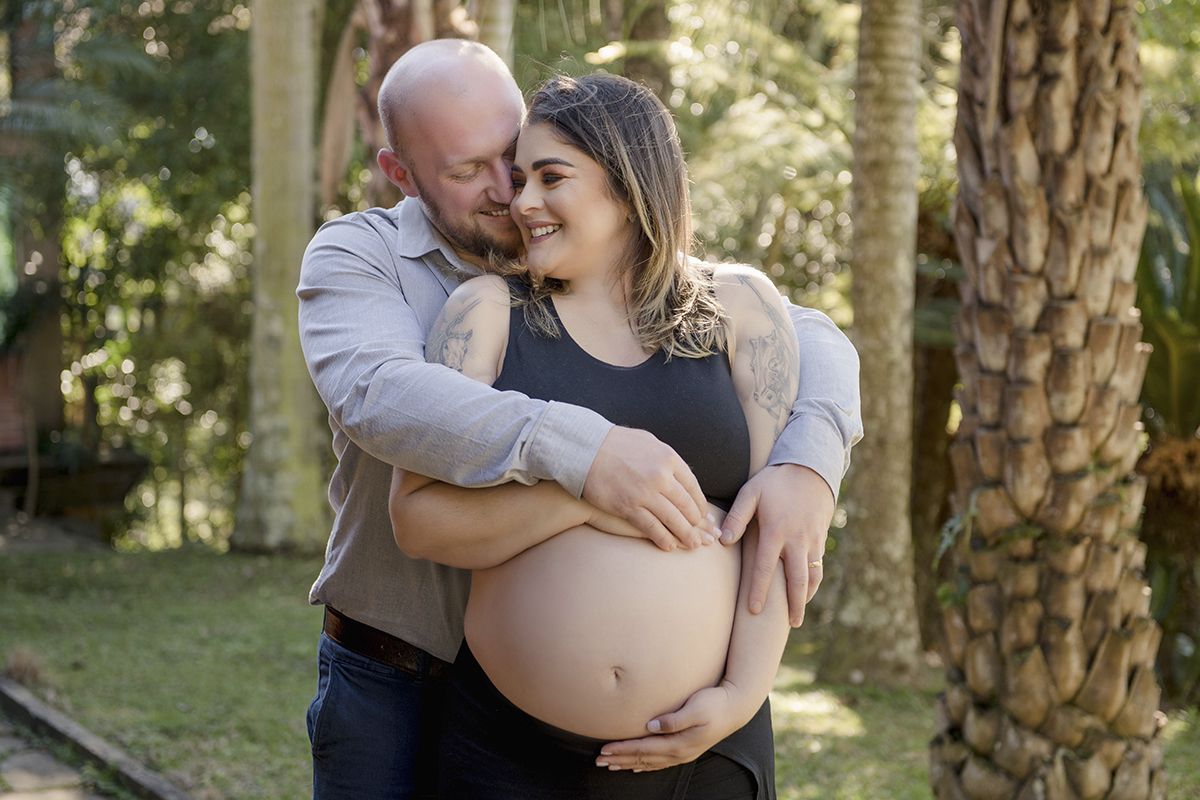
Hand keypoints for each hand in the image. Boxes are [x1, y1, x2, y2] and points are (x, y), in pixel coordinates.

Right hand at [582, 426, 708, 550]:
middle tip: (704, 533)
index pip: (692, 485)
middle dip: (696, 522)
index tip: (702, 513)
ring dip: (686, 534)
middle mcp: (660, 476)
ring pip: (673, 519)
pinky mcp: (628, 507)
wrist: (584, 451)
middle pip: (686, 504)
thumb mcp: (647, 441)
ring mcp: (645, 493)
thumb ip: (664, 457)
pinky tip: (670, 545)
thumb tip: (678, 470)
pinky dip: (663, 538)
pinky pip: (651, 527)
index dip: (699, 503)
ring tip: (693, 544)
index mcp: (668, 458)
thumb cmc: (614, 444)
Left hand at [595, 685, 747, 771]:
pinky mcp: (685, 749)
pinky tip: (635, 767)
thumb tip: (651, 726)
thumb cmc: (715, 703)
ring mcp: (683, 753)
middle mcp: (679, 752)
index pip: (644, 748)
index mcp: (679, 742)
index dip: (622, 749)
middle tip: (598, 761)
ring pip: (649, 762)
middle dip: (619, 759)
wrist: (736, 708)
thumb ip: (674, 718)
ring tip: (610, 766)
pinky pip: (660, 762)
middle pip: (643, 758)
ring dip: (628, 764)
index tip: (604, 750)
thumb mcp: (696, 707)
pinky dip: (644, 765)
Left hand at [719, 464, 833, 626]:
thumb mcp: (751, 492)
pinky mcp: (821, 538)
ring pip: (812, 576)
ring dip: (806, 597)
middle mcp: (797, 540)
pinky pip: (819, 565)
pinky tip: (806, 592)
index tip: (754, 611)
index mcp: (776, 531)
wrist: (810, 469)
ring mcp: (812, 540)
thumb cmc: (775, 481)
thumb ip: (737, 517)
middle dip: (793, 605)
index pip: (766, 568)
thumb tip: (722, 541)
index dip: (760, 591)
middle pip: (796, 580)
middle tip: (789, 625)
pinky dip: (814, 582)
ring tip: (798, 615)